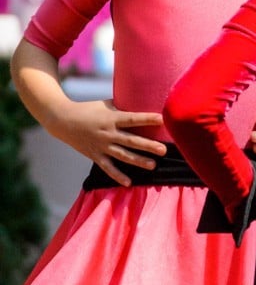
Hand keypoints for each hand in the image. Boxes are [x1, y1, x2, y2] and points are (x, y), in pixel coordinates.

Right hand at [51, 98, 166, 185]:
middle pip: (131, 140)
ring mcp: (101, 146)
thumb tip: (142, 102)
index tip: (162, 119)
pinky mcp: (95, 155)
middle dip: (148, 146)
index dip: (147, 119)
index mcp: (111, 118)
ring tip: (153, 165)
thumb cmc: (88, 109)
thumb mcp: (106, 104)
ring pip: (122, 155)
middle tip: (163, 150)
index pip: (132, 118)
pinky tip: (129, 183)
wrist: (63, 120)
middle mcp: (108, 133)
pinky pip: (108, 167)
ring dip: (138, 161)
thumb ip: (122, 107)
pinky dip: (117, 175)